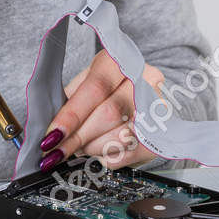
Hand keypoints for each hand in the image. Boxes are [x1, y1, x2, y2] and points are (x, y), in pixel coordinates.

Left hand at [37, 49, 163, 168]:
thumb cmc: (107, 86)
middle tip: (60, 150)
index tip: (53, 136)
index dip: (72, 116)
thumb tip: (52, 129)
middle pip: (110, 113)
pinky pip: (137, 151)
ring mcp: (160, 103)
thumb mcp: (86, 82)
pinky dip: (114, 157)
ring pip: (123, 134)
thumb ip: (70, 102)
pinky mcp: (166, 128)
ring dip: (95, 148)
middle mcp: (145, 78)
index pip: (95, 89)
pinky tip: (102, 154)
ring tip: (81, 148)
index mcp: (119, 60)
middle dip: (79, 137)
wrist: (143, 89)